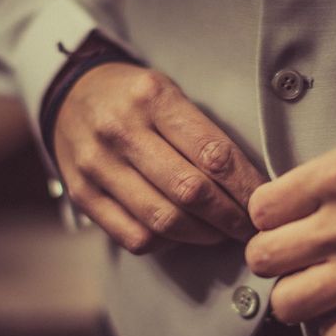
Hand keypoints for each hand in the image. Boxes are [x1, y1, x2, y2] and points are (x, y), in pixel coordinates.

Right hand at [54, 62, 265, 252]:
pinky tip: (182, 234)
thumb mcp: (169, 92)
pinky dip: (167, 243)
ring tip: (221, 233)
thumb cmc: (133, 98)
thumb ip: (204, 133)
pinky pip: (134, 236)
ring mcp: (97, 166)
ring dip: (203, 235)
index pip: (214, 154)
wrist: (70, 96)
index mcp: (152, 97)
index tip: (265, 204)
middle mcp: (120, 130)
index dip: (247, 187)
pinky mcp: (83, 195)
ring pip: (163, 220)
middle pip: (190, 192)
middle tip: (250, 227)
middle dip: (230, 218)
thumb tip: (250, 184)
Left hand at [245, 121, 335, 335]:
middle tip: (292, 254)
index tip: (280, 220)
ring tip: (313, 286)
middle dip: (271, 257)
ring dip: (295, 296)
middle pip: (263, 258)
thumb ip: (323, 183)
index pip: (260, 208)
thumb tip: (289, 211)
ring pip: (288, 303)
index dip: (267, 216)